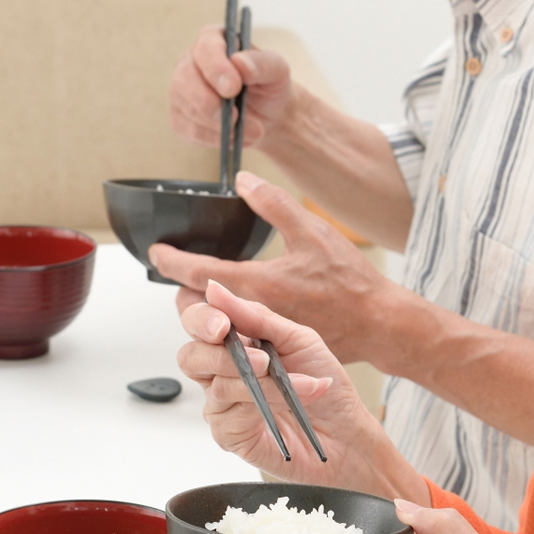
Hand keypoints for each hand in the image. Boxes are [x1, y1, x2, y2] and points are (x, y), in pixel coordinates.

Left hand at [151, 172, 399, 365]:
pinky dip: (229, 327)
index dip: (170, 261)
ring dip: (206, 311)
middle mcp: (249, 317)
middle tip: (186, 273)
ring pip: (213, 326)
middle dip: (184, 291)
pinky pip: (234, 342)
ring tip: (212, 293)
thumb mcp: (311, 231)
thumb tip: (243, 180)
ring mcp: (258, 339)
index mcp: (254, 286)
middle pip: (194, 308)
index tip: (156, 252)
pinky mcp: (269, 353)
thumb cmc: (349, 281)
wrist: (377, 324)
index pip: (194, 275)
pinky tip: (241, 314)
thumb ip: (273, 203)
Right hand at [169, 24, 295, 149]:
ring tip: (251, 131)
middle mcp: (190, 62)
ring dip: (218, 126)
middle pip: (185, 78)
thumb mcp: (277, 70)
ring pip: (186, 108)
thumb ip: (262, 63)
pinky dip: (212, 138)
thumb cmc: (269, 85)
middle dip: (209, 102)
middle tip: (235, 119)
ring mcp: (181, 91)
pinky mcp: (180, 117)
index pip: (205, 48)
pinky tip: (233, 138)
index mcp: (213, 40)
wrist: (266, 115)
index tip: (233, 88)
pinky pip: (188, 130)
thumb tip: (239, 63)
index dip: (216, 68)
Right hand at [176, 280, 421, 499]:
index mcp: (238, 343)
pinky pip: (227, 415)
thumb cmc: (326, 387)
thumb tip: (215, 290)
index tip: (223, 324)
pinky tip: (284, 405)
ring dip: (260, 381)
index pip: (199, 323)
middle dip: (219, 354)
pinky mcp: (229, 434)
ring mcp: (223, 405)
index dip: (202, 319)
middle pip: (190, 356)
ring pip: (216, 385)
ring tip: (294, 382)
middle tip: (259, 359)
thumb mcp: (299, 340)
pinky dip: (261, 405)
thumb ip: (256, 316)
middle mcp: (224, 373)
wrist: (347, 434)